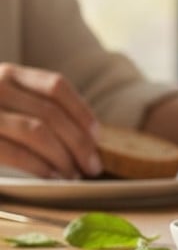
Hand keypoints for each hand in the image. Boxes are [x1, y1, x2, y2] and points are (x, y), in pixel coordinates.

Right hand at [0, 63, 100, 178]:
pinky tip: (53, 176)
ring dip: (64, 156)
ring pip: (39, 131)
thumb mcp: (4, 99)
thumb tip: (84, 135)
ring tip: (74, 174)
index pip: (57, 87)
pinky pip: (16, 152)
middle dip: (80, 143)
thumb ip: (33, 106)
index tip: (97, 135)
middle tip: (93, 165)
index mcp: (9, 73)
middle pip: (53, 113)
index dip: (82, 112)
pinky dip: (41, 166)